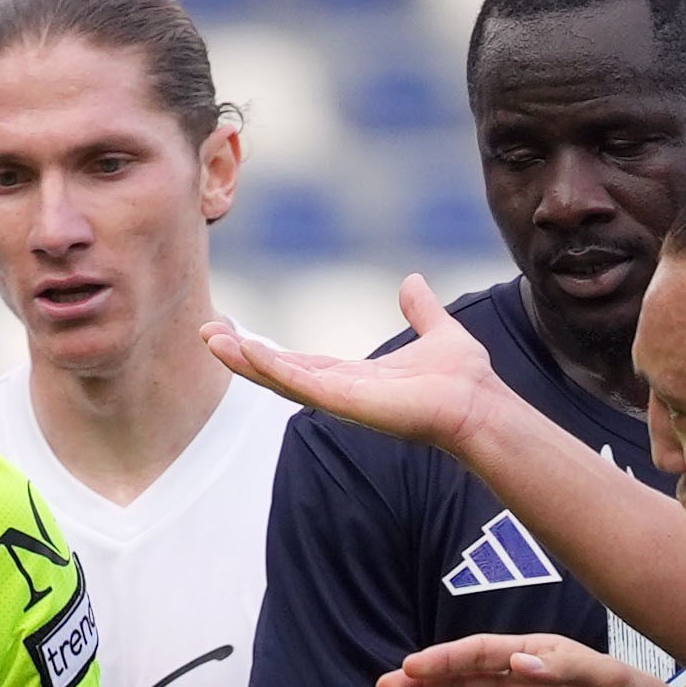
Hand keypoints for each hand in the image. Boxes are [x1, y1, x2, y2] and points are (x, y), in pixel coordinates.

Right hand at [202, 275, 511, 455]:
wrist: (478, 404)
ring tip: (212, 339)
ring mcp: (340, 399)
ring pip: (280, 379)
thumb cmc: (463, 380)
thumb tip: (413, 282)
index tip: (238, 333)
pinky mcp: (345, 402)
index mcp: (354, 377)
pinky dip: (271, 367)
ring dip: (244, 360)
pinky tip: (246, 350)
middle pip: (278, 373)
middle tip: (207, 334)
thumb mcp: (436, 331)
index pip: (300, 363)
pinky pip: (299, 382)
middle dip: (242, 356)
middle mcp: (340, 391)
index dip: (268, 350)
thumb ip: (421, 310)